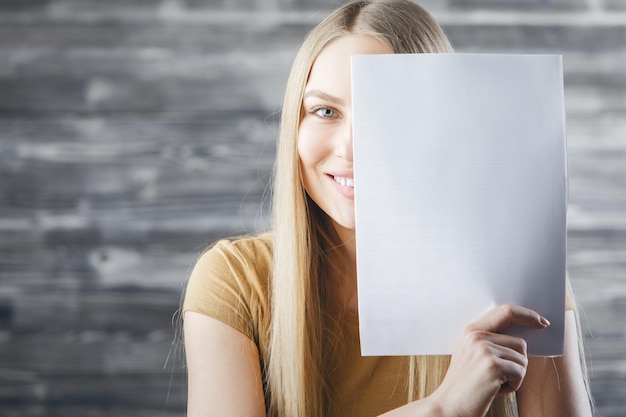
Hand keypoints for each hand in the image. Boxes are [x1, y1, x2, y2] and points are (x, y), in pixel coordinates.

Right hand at [431, 305, 549, 416]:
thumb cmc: (465, 385)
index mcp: (471, 331)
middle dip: (516, 363)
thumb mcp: (472, 354)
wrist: (449, 406)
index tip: (541, 322)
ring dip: (514, 376)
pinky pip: (520, 373)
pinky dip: (513, 386)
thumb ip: (491, 341)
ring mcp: (485, 350)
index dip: (527, 315)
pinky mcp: (493, 366)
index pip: (505, 311)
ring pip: (522, 359)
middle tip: (496, 376)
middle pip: (520, 343)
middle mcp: (477, 336)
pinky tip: (494, 389)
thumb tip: (523, 338)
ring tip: (493, 383)